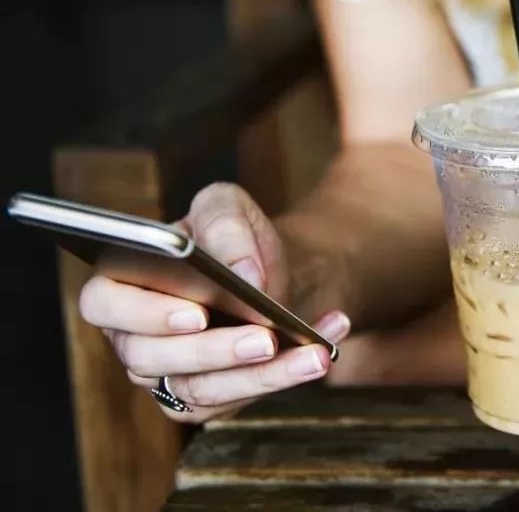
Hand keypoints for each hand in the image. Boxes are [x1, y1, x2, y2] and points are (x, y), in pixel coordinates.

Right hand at [78, 183, 350, 422]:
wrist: (275, 271)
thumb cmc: (236, 240)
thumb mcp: (230, 208)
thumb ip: (227, 225)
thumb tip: (243, 274)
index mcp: (122, 284)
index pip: (104, 304)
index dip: (145, 313)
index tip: (197, 313)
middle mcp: (134, 337)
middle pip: (154, 358)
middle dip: (214, 350)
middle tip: (265, 338)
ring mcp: (167, 375)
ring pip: (202, 390)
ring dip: (263, 375)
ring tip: (314, 354)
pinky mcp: (207, 399)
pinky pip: (240, 398)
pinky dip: (288, 375)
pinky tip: (325, 348)